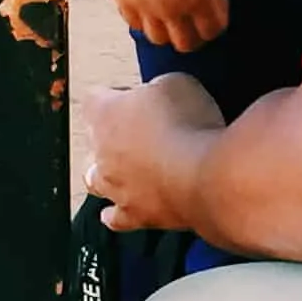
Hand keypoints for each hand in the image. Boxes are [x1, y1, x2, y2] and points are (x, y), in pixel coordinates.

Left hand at [87, 74, 224, 233]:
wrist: (209, 177)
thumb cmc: (191, 126)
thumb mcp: (179, 83)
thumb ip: (157, 87)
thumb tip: (156, 94)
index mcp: (105, 112)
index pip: (95, 97)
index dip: (116, 94)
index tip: (137, 94)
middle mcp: (100, 151)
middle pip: (92, 140)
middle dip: (112, 135)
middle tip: (143, 130)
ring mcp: (114, 187)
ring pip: (94, 180)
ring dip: (109, 173)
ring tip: (129, 168)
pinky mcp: (134, 215)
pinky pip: (115, 217)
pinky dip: (118, 212)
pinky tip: (128, 205)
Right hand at [104, 0, 228, 52]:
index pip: (214, 30)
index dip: (220, 17)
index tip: (218, 0)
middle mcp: (171, 7)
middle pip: (187, 44)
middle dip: (197, 33)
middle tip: (198, 15)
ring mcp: (144, 5)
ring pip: (159, 39)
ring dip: (170, 29)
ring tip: (173, 9)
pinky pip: (135, 24)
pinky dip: (146, 19)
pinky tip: (152, 1)